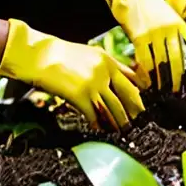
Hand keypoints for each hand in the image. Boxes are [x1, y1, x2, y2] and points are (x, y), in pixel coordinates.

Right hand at [0, 19, 143, 129]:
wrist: (40, 55)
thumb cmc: (63, 55)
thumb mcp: (90, 55)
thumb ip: (106, 67)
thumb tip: (117, 81)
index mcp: (108, 61)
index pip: (133, 78)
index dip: (140, 92)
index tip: (144, 103)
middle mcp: (105, 71)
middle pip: (128, 95)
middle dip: (135, 111)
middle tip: (140, 122)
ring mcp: (93, 84)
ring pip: (113, 108)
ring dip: (119, 122)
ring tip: (123, 131)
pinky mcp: (80, 96)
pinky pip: (94, 115)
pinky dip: (98, 125)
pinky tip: (100, 130)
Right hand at [91, 0, 185, 91]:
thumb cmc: (146, 5)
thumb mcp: (166, 16)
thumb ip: (173, 33)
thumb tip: (178, 56)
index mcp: (179, 24)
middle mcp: (170, 28)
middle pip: (179, 61)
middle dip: (179, 80)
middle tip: (177, 94)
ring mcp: (155, 32)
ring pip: (162, 64)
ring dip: (161, 81)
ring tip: (161, 93)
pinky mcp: (139, 35)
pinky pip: (145, 60)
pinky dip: (146, 74)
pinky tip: (145, 83)